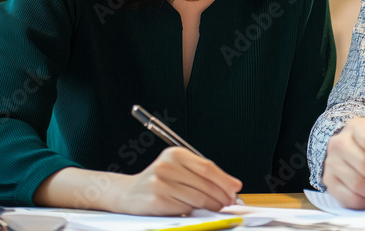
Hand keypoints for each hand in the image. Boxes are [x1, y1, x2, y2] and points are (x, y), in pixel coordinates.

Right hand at [112, 147, 242, 214]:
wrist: (128, 193)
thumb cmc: (159, 181)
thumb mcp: (178, 169)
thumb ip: (201, 174)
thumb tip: (231, 185)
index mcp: (175, 154)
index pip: (207, 167)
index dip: (224, 179)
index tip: (235, 187)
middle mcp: (166, 166)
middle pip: (205, 184)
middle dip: (222, 195)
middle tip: (228, 201)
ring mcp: (160, 183)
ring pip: (198, 198)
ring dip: (212, 205)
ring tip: (216, 206)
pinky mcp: (157, 201)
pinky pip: (185, 208)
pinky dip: (194, 211)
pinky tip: (195, 209)